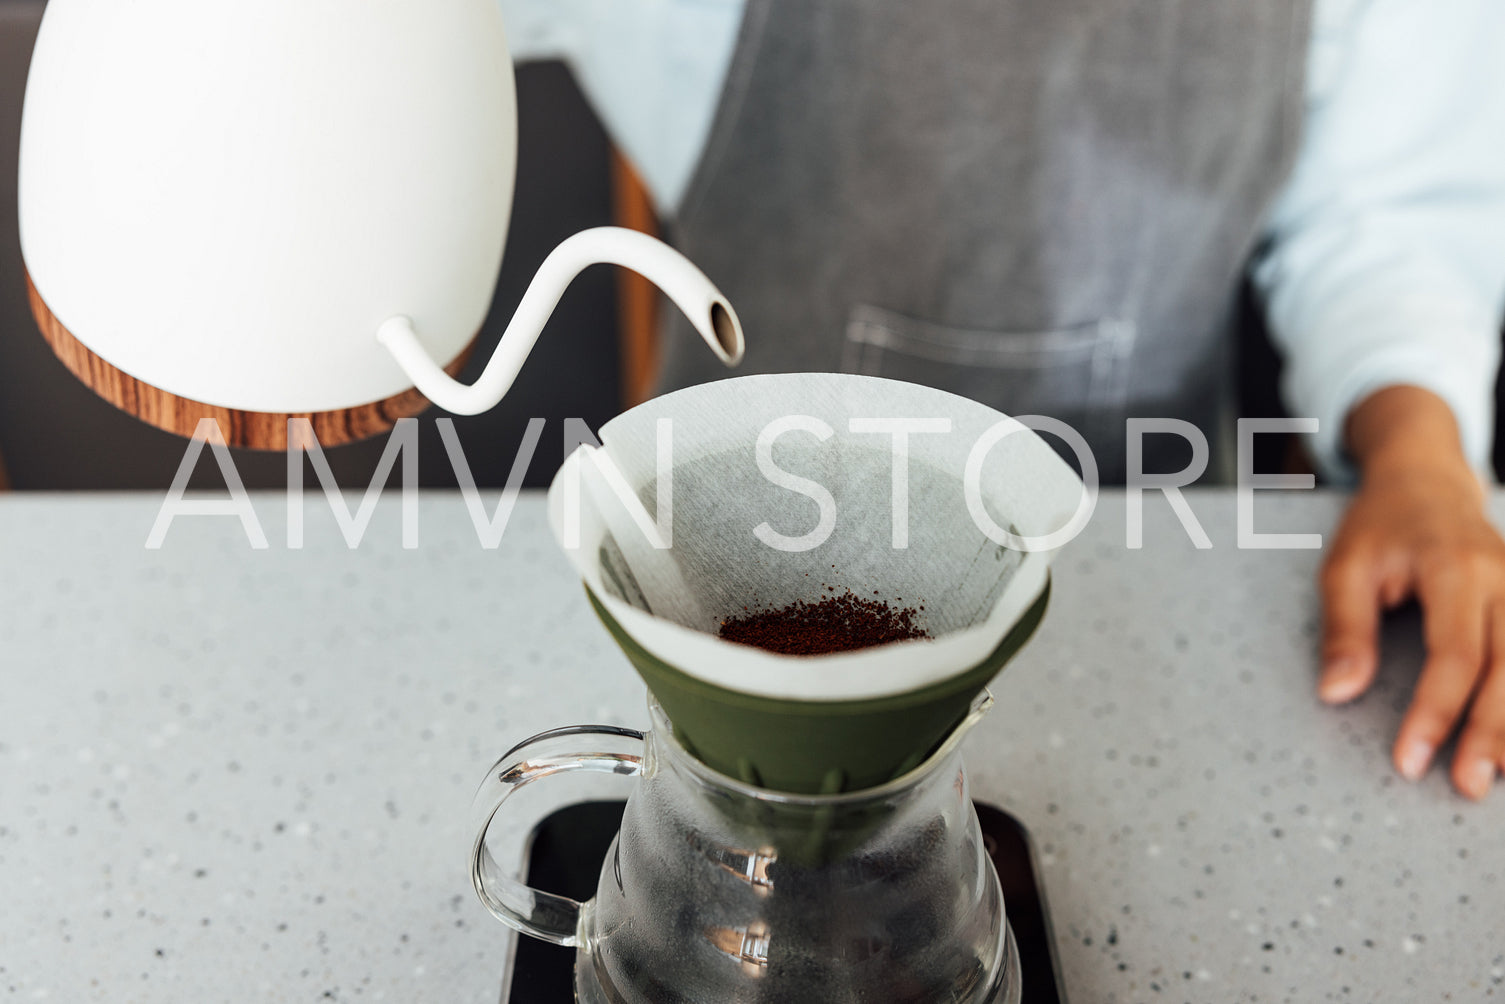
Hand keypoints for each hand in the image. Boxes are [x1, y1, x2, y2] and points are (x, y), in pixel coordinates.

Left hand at [1319, 386, 1504, 799]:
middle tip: (1466, 786)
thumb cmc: (1381, 525)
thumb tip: (1337, 693)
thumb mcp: (1345, 567)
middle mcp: (1504, 580)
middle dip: (1489, 734)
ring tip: (1493, 774)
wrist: (1426, 479)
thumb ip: (1345, 629)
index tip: (1410, 759)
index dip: (1435, 712)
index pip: (1455, 655)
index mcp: (1456, 569)